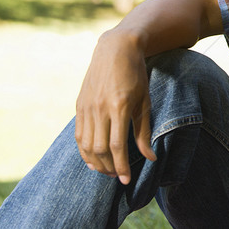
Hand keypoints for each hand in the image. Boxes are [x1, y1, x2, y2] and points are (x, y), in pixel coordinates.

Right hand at [74, 28, 156, 184]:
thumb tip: (150, 157)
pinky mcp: (79, 105)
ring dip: (95, 162)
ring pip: (86, 144)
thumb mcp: (144, 101)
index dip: (121, 166)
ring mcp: (87, 106)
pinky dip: (84, 150)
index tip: (126, 179)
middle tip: (117, 176)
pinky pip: (78, 134)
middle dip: (109, 167)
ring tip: (106, 170)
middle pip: (99, 149)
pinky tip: (92, 158)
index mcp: (119, 106)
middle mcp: (100, 108)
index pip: (116, 146)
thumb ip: (144, 131)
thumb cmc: (135, 74)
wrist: (115, 49)